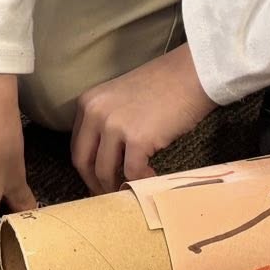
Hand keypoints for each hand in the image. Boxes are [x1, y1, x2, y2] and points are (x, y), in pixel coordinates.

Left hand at [70, 47, 216, 194]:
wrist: (192, 74)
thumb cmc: (163, 85)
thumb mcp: (120, 97)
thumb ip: (107, 120)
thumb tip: (105, 155)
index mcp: (89, 102)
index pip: (78, 144)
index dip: (87, 167)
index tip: (96, 180)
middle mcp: (96, 113)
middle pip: (83, 161)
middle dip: (94, 183)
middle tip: (108, 195)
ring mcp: (115, 126)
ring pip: (105, 172)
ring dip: (117, 186)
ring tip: (131, 188)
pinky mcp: (137, 139)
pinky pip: (131, 173)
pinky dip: (140, 181)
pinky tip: (151, 178)